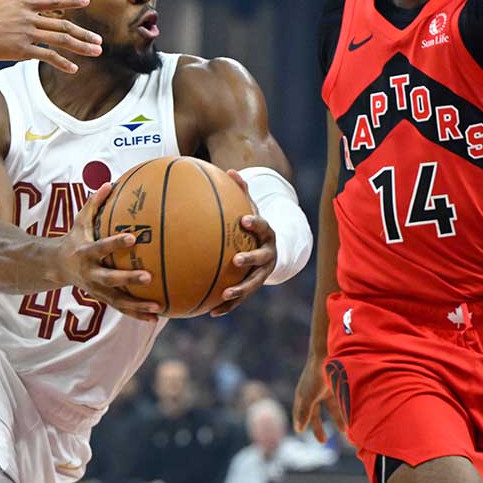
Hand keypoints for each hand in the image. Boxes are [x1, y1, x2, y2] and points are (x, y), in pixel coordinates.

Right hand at [0, 0, 102, 73]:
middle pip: (62, 25)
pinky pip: (46, 56)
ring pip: (60, 40)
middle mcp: (27, 17)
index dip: (70, 1)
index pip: (52, 1)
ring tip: (96, 52)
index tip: (86, 2)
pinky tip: (73, 69)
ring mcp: (25, 34)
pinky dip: (61, 63)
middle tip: (99, 41)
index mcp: (20, 2)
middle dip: (83, 34)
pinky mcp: (19, 51)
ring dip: (80, 47)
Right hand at [55, 181, 163, 320]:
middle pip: (110, 278)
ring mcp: (96, 289)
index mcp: (86, 253)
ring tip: (158, 307)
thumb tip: (110, 182)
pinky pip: (121, 308)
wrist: (56, 266)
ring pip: (117, 300)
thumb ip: (94, 203)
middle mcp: (90, 273)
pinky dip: (137, 314)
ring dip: (137, 305)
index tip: (132, 237)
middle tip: (148, 276)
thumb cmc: (74, 238)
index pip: (101, 247)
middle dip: (128, 279)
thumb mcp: (79, 220)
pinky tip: (156, 317)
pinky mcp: (102, 298)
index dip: (115, 243)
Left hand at [208, 170, 277, 317]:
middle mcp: (268, 255)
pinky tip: (211, 312)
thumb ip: (241, 192)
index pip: (263, 226)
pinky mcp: (253, 287)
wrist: (270, 250)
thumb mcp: (250, 208)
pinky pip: (240, 299)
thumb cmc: (252, 227)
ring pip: (252, 284)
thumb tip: (230, 170)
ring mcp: (262, 274)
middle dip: (250, 259)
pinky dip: (227, 306)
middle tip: (236, 259)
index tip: (244, 220)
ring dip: (240, 290)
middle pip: (261, 259)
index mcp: (266, 234)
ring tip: (225, 293)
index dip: (255, 223)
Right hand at [292, 355, 339, 443]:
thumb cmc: (316, 375)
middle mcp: (314, 393)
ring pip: (332, 409)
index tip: (301, 433)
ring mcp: (326, 389)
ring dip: (338, 420)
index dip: (301, 422)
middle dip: (319, 427)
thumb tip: (298, 430)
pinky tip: (352, 419)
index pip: (300, 413)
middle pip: (316, 414)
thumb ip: (304, 413)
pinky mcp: (338, 386)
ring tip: (345, 432)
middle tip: (323, 441)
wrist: (329, 354)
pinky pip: (341, 402)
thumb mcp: (308, 397)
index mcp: (303, 395)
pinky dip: (345, 411)